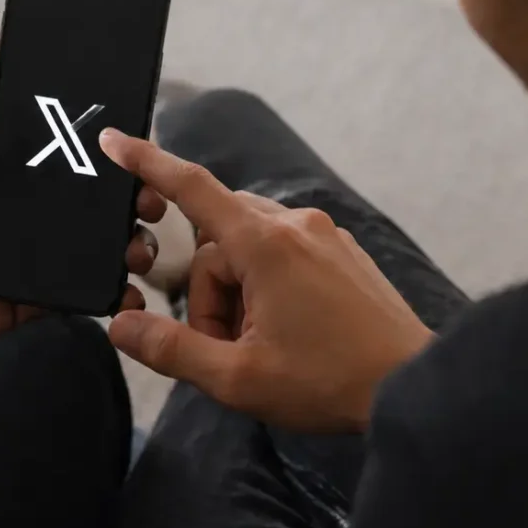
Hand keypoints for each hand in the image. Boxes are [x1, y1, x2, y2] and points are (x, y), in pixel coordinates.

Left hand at [0, 47, 165, 400]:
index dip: (99, 154)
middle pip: (88, 203)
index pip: (60, 157)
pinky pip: (78, 294)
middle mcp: (17, 216)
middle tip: (152, 203)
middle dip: (127, 201)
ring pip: (92, 248)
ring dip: (126, 246)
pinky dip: (109, 294)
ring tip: (142, 249)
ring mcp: (26, 260)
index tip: (135, 148)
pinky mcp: (30, 301)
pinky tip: (131, 294)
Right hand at [98, 129, 432, 431]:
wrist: (414, 386)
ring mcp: (323, 235)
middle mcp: (294, 225)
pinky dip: (266, 290)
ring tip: (259, 349)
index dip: (147, 162)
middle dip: (207, 292)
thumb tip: (120, 325)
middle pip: (216, 240)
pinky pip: (283, 254)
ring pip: (248, 249)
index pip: (191, 187)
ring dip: (237, 295)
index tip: (114, 140)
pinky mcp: (342, 251)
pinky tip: (286, 334)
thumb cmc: (328, 383)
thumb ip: (171, 349)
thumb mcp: (236, 378)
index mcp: (265, 245)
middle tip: (224, 347)